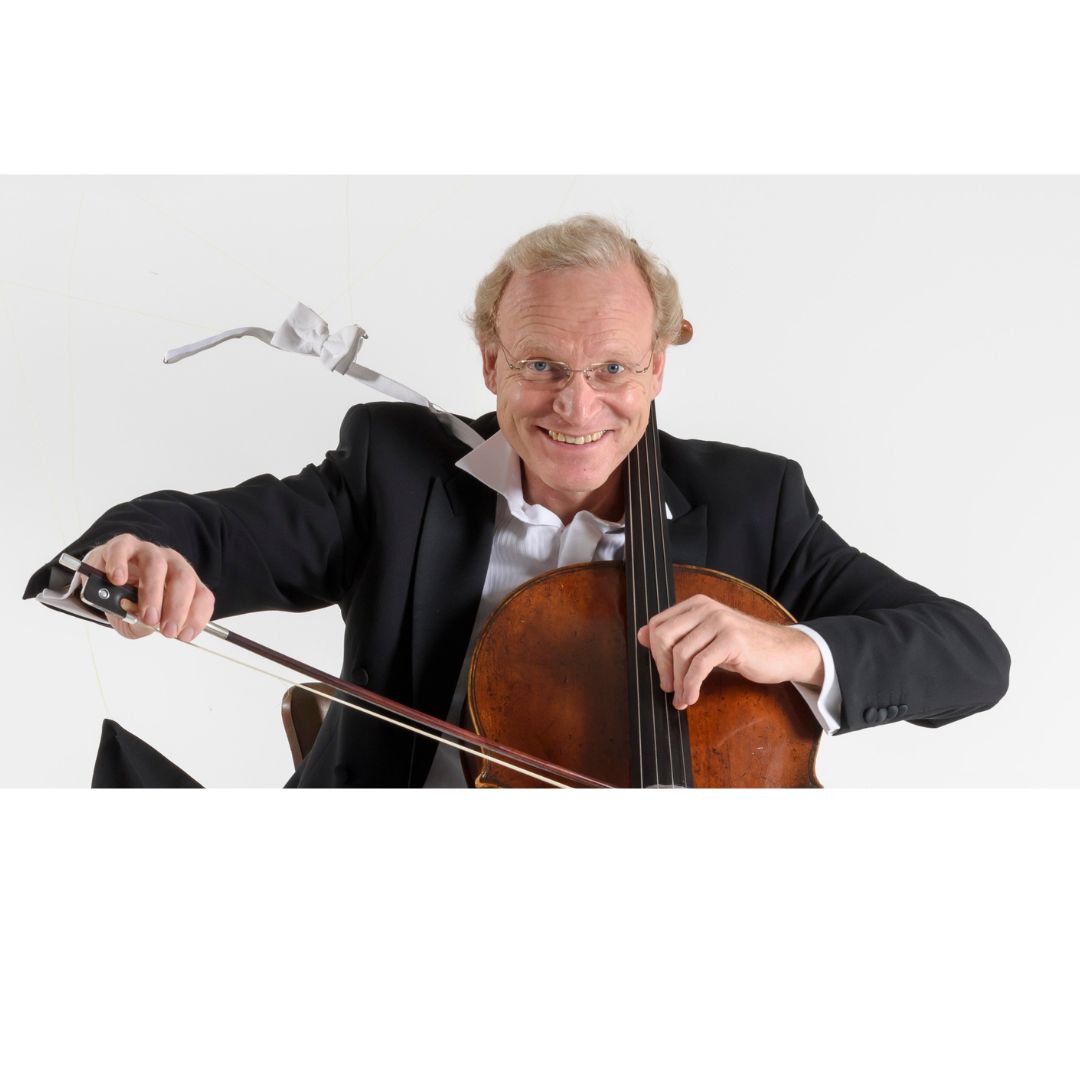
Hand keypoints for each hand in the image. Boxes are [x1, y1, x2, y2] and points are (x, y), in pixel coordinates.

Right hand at [82, 534, 214, 641]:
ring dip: (153, 593)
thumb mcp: (139, 623)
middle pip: (183, 579)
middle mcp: (171, 564)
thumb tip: (147, 624)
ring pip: (156, 565)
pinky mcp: (122, 546)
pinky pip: (123, 550)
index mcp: (183, 582)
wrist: (102, 583)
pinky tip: (118, 580)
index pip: (201, 595)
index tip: (184, 636)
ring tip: (146, 615)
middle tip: (166, 630)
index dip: (196, 616)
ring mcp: (147, 552)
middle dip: (177, 608)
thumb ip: (144, 626)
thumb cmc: (127, 602)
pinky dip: (120, 565)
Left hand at [636, 594, 823, 709]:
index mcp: (697, 604)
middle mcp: (706, 608)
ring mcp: (719, 622)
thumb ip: (679, 634)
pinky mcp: (731, 640)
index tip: (661, 672)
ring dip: (677, 682)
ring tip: (681, 698)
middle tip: (668, 687)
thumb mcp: (708, 637)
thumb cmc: (746, 647)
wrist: (785, 651)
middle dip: (661, 666)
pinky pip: (699, 666)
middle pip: (664, 637)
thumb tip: (641, 635)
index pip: (658, 624)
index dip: (654, 652)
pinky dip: (690, 686)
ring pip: (681, 654)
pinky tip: (691, 698)